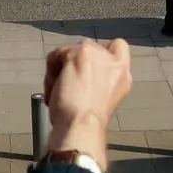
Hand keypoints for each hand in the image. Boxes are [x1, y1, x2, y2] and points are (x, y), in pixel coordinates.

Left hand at [41, 38, 132, 172]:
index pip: (118, 47)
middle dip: (74, 63)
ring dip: (60, 70)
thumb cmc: (87, 122)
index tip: (86, 67)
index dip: (99, 53)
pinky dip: (50, 73)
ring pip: (69, 52)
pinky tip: (54, 91)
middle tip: (68, 86)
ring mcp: (97, 54)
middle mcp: (113, 61)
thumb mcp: (101, 98)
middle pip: (86, 48)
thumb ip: (97, 81)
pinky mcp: (80, 52)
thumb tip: (79, 75)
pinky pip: (55, 56)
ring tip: (58, 93)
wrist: (83, 125)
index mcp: (122, 75)